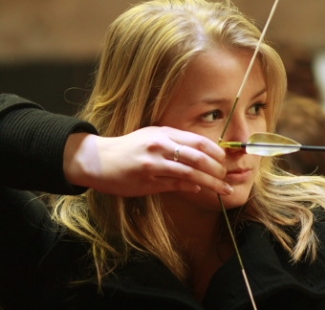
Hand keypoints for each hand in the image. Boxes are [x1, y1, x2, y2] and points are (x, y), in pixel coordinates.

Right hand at [63, 126, 231, 196]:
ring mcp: (154, 163)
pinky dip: (190, 187)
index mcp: (165, 133)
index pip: (198, 141)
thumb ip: (176, 145)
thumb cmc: (129, 149)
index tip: (225, 160)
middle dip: (217, 169)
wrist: (98, 159)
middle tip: (226, 177)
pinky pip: (176, 184)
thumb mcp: (152, 138)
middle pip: (199, 157)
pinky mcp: (148, 180)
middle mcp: (161, 145)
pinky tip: (199, 191)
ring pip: (191, 173)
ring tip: (223, 189)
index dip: (216, 152)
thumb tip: (200, 159)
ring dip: (211, 182)